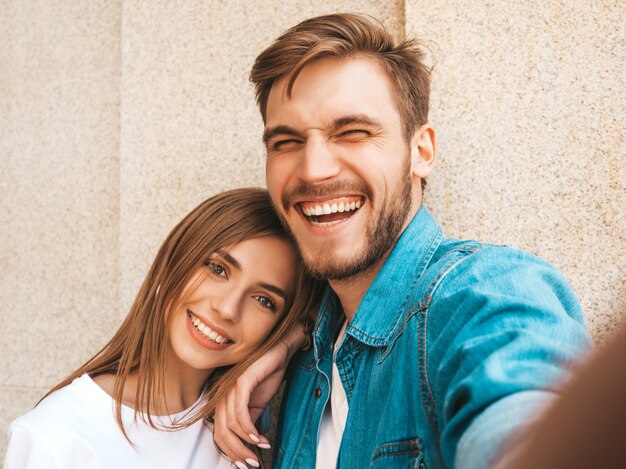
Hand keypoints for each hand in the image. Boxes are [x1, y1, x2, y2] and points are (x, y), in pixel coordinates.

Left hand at [213, 325, 305, 466]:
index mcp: (222, 400)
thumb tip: (247, 444)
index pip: (219, 432)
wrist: (280, 351)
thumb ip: (249, 421)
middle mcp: (221, 394)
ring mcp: (229, 387)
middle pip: (221, 432)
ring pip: (230, 424)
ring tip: (260, 449)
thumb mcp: (257, 403)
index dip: (230, 451)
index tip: (245, 463)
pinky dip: (248, 427)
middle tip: (252, 463)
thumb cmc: (267, 374)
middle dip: (237, 452)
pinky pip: (239, 411)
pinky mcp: (240, 381)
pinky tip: (258, 437)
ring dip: (246, 442)